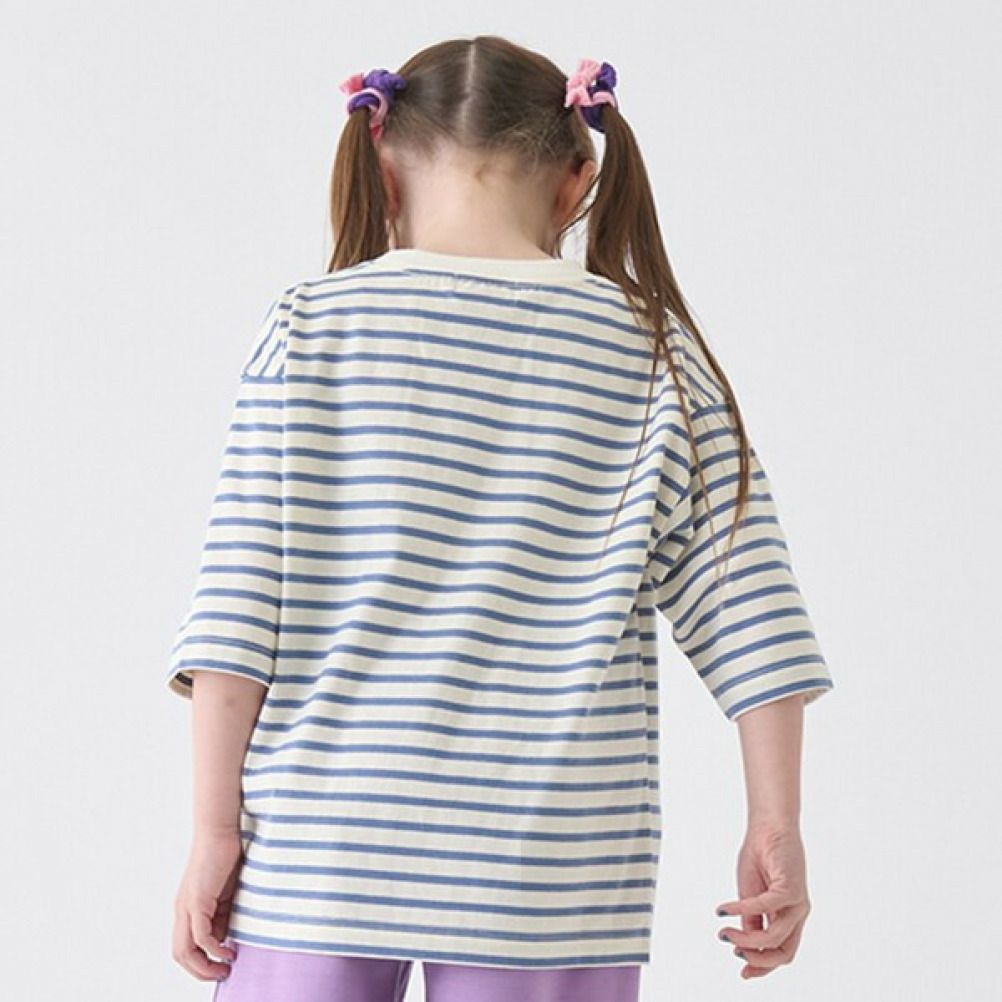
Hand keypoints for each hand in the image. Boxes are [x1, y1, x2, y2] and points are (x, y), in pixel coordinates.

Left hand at [171, 830, 242, 980]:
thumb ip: (224, 913)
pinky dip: (213, 948)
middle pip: (180, 954)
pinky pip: (200, 935)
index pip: (186, 946)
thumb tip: (227, 937)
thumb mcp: (226, 892)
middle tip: (221, 975)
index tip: (221, 967)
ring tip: (224, 968)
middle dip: (200, 971)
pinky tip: (228, 950)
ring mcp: (187, 905)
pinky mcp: (197, 900)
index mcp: (187, 908)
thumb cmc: (225, 855)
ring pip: (185, 950)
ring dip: (204, 966)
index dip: (200, 962)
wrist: (220, 829)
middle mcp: (182, 909)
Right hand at [715, 823, 811, 978]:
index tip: (741, 973)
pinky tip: (724, 909)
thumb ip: (752, 918)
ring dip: (746, 939)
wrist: (768, 826)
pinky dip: (741, 909)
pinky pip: (765, 907)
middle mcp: (797, 913)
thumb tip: (743, 944)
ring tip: (724, 933)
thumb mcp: (751, 894)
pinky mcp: (791, 887)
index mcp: (789, 916)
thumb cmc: (760, 856)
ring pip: (776, 937)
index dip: (763, 967)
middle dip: (757, 960)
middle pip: (784, 953)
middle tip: (732, 951)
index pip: (782, 953)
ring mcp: (797, 902)